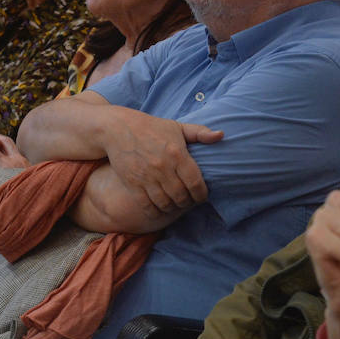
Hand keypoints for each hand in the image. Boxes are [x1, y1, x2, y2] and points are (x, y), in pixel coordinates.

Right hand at [104, 111, 223, 212]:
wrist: (118, 128)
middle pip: (181, 196)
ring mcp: (147, 177)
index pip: (195, 183)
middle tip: (188, 201)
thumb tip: (221, 135)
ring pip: (165, 203)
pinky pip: (147, 205)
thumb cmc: (152, 128)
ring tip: (176, 204)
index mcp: (177, 153)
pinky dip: (156, 212)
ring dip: (173, 208)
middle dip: (188, 203)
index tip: (202, 197)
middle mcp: (163, 167)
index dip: (201, 195)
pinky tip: (160, 209)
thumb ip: (200, 133)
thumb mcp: (177, 127)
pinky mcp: (133, 183)